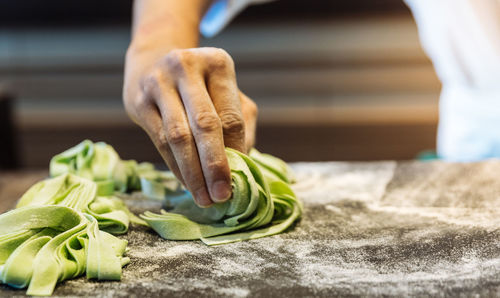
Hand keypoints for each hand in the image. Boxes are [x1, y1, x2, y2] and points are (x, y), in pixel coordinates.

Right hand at [123, 47, 256, 206]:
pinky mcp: (139, 100)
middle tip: (221, 196)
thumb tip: (241, 165)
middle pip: (204, 125)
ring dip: (193, 173)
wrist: (153, 64)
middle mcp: (187, 67)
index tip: (238, 182)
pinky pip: (160, 141)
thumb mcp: (227, 94)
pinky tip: (187, 183)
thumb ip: (241, 124)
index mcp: (218, 63)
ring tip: (204, 198)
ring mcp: (159, 82)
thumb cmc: (200, 86)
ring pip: (179, 136)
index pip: (230, 116)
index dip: (235, 153)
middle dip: (214, 165)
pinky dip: (176, 166)